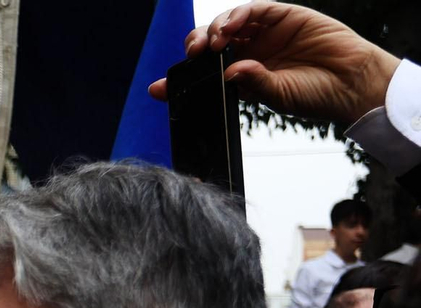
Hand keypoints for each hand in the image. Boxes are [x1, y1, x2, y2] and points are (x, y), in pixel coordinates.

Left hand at [148, 3, 399, 126]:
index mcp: (240, 74)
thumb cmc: (314, 95)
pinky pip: (256, 9)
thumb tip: (224, 75)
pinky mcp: (283, 16)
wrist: (351, 84)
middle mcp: (249, 51)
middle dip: (195, 46)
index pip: (203, 72)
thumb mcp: (273, 95)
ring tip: (213, 44)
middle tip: (192, 56)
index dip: (180, 77)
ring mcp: (265, 32)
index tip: (158, 88)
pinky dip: (239, 14)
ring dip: (214, 29)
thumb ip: (247, 84)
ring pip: (229, 22)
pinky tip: (231, 26)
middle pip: (210, 42)